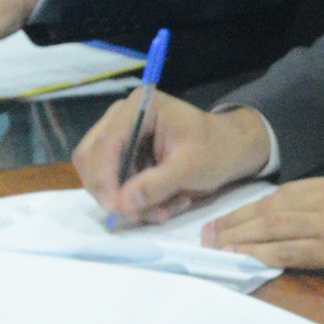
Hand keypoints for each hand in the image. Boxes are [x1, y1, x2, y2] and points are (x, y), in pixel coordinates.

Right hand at [74, 93, 269, 224]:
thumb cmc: (216, 149)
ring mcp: (122, 138)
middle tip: (135, 217)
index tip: (115, 208)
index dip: (104, 176)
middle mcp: (123, 118)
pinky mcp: (125, 157)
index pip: (106, 141)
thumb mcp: (191, 167)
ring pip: (101, 176)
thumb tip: (124, 204)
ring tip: (164, 210)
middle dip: (112, 191)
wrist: (231, 150)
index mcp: (140, 106)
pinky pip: (116, 186)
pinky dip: (137, 202)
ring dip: (129, 201)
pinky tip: (166, 205)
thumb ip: (157, 184)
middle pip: (91, 157)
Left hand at [198, 174, 323, 282]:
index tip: (229, 218)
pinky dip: (264, 255)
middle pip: (270, 209)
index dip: (251, 207)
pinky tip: (245, 260)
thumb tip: (306, 214)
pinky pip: (291, 252)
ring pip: (274, 229)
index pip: (283, 194)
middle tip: (207, 235)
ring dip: (241, 239)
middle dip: (236, 222)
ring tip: (215, 248)